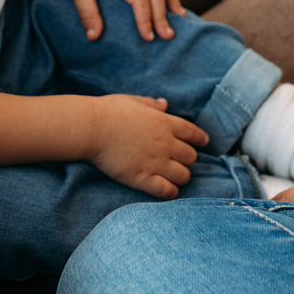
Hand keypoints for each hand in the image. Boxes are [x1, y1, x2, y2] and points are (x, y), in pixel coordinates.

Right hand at [88, 94, 208, 198]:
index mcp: (164, 122)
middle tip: (179, 160)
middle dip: (188, 159)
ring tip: (173, 175)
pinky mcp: (142, 178)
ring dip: (181, 176)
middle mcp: (164, 143)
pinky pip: (167, 191)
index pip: (193, 133)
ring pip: (184, 176)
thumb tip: (164, 104)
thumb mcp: (134, 101)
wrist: (91, 128)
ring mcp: (155, 162)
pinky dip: (170, 191)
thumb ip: (151, 104)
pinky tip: (165, 188)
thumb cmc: (109, 111)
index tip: (203, 142)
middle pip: (191, 157)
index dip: (200, 139)